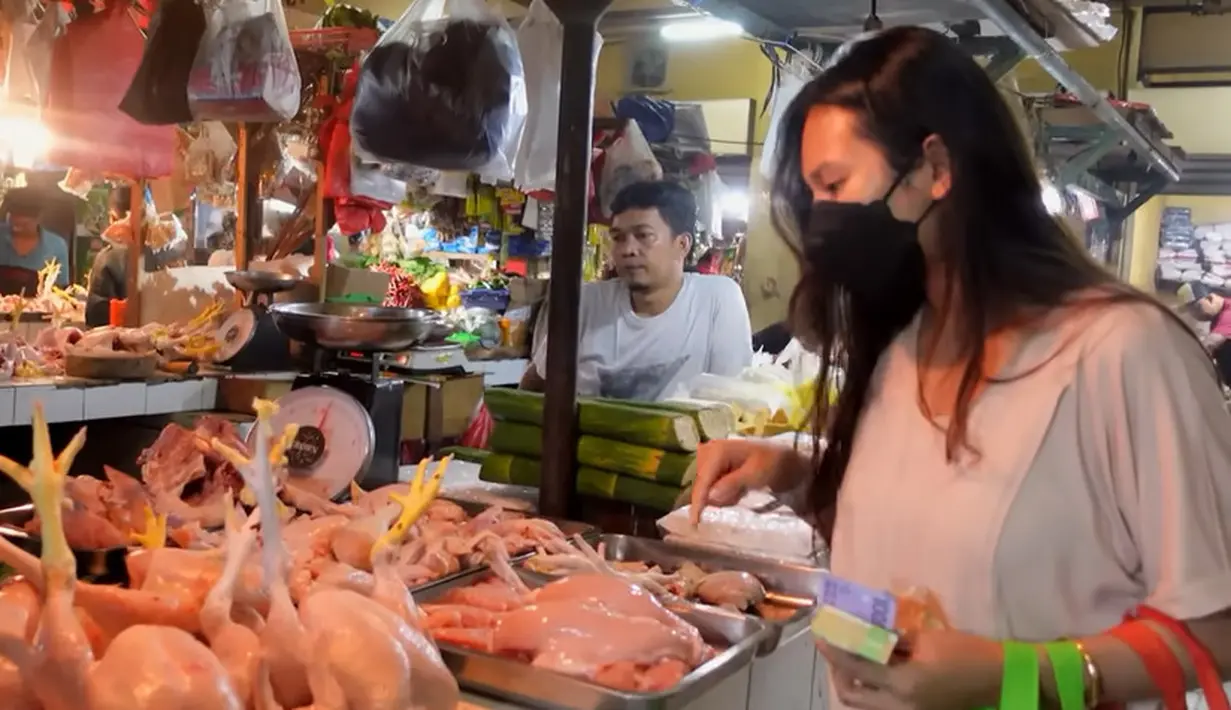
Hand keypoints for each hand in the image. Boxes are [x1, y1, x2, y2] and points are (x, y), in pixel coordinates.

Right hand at [688, 439, 803, 524]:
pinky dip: (727, 494)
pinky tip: (740, 491)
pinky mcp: (718, 468)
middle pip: (702, 485)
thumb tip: (710, 496)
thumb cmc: (774, 464)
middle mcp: (710, 452)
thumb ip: (732, 483)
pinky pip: (714, 488)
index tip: (694, 522)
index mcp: (718, 451)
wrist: (788, 460)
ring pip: (708, 489)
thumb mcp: (756, 474)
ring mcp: (713, 460)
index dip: (698, 501)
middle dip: (717, 498)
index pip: (703, 480)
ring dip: (724, 497)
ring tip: (742, 492)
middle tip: (739, 497)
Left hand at [818, 629, 1003, 709]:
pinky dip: (870, 693)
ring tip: (853, 661)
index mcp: (902, 686)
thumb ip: (891, 640)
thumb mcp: (927, 640)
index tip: (820, 635)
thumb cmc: (967, 653)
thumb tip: (865, 634)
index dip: (834, 651)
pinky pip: (880, 708)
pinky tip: (873, 674)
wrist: (1000, 679)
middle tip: (835, 650)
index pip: (855, 668)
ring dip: (853, 684)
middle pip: (851, 696)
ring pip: (863, 707)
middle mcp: (899, 709)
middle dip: (837, 672)